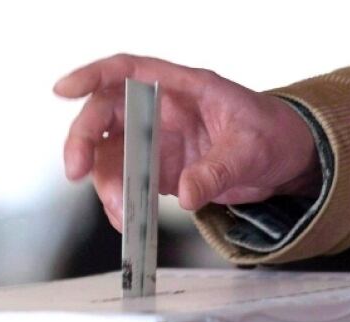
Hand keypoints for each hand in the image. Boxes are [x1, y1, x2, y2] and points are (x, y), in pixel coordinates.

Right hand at [54, 54, 318, 231]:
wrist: (284, 160)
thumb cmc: (271, 134)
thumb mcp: (251, 149)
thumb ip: (218, 169)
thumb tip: (187, 193)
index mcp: (182, 88)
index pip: (128, 71)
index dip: (92, 76)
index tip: (65, 90)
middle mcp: (161, 112)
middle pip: (106, 116)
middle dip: (84, 141)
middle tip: (77, 170)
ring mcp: (157, 142)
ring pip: (110, 156)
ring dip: (105, 185)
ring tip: (122, 214)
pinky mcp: (159, 171)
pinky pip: (128, 185)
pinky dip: (123, 204)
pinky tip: (129, 221)